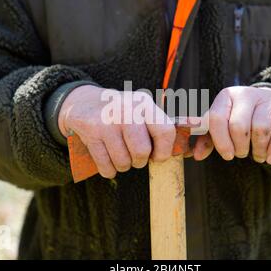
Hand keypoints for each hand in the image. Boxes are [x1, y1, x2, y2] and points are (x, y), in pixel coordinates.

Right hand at [58, 85, 175, 178]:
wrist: (84, 101)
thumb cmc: (121, 112)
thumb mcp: (141, 109)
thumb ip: (160, 126)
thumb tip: (187, 151)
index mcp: (143, 103)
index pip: (165, 131)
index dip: (164, 151)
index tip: (157, 156)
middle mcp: (126, 110)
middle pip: (142, 151)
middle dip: (139, 160)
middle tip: (135, 156)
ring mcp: (107, 122)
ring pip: (123, 161)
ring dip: (123, 165)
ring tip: (120, 154)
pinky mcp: (91, 133)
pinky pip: (106, 166)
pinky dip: (109, 170)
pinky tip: (108, 159)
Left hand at [193, 86, 270, 163]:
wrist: (270, 105)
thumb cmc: (241, 118)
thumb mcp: (222, 126)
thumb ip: (207, 140)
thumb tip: (196, 155)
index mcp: (225, 97)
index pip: (216, 118)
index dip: (220, 141)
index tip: (227, 155)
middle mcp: (245, 94)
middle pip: (239, 126)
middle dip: (240, 147)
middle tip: (242, 154)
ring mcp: (267, 98)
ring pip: (260, 129)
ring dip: (258, 150)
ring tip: (257, 156)